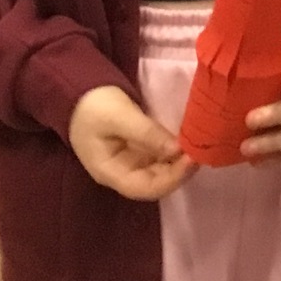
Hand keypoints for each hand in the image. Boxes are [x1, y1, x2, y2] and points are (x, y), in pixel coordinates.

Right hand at [68, 85, 191, 200]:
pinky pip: (159, 159)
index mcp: (109, 172)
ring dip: (180, 164)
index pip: (144, 188)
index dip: (171, 179)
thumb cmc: (94, 106)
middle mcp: (121, 173)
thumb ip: (148, 134)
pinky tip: (188, 143)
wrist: (79, 92)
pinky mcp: (138, 152)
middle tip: (202, 151)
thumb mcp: (120, 116)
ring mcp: (130, 163)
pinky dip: (175, 154)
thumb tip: (178, 150)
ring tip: (199, 147)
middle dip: (180, 171)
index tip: (192, 160)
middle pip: (155, 183)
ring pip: (160, 173)